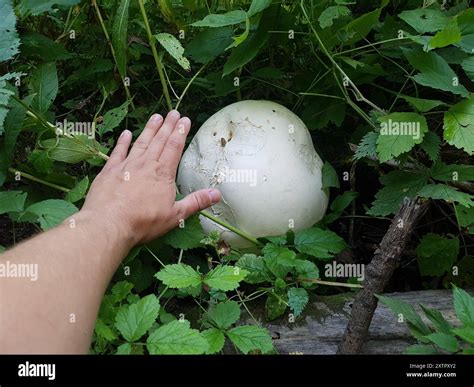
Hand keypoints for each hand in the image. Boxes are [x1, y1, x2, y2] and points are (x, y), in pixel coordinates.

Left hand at [80, 110, 220, 246]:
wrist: (108, 224)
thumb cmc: (143, 222)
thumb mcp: (175, 216)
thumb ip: (196, 202)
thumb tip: (217, 194)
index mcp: (163, 174)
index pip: (174, 148)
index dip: (181, 132)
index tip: (185, 120)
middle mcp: (145, 165)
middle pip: (159, 141)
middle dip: (168, 126)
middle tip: (173, 112)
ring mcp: (126, 166)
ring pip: (141, 143)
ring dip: (149, 129)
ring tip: (156, 117)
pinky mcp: (109, 171)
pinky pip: (118, 152)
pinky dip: (122, 142)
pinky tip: (126, 134)